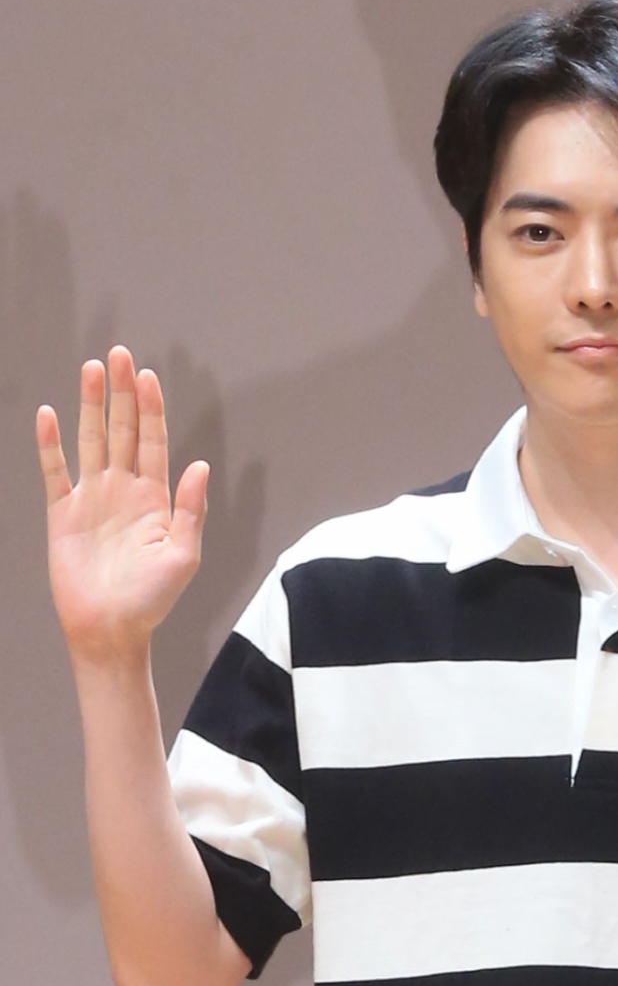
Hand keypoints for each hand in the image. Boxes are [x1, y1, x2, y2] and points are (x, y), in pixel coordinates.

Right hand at [37, 345, 209, 663]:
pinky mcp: (63, 514)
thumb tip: (200, 464)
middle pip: (122, 431)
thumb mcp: (182, 556)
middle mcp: (124, 491)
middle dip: (122, 394)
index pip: (153, 442)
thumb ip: (191, 510)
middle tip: (119, 355)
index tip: (147, 375)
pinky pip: (55, 471)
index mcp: (156, 499)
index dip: (151, 409)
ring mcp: (93, 499)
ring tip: (92, 369)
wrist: (110, 630)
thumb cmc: (152, 600)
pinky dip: (51, 444)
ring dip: (90, 406)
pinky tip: (49, 414)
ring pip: (91, 441)